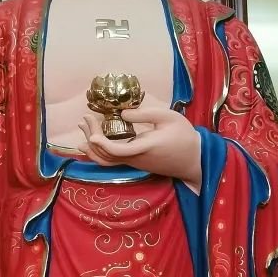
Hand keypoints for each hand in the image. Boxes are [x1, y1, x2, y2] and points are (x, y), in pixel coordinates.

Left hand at [78, 106, 200, 186]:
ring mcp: (134, 163)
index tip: (91, 134)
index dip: (102, 145)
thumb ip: (145, 114)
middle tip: (84, 119)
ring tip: (83, 128)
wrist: (194, 159)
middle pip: (106, 156)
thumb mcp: (168, 117)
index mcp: (144, 147)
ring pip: (106, 161)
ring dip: (92, 147)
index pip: (118, 151)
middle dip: (91, 138)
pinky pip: (112, 161)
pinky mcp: (135, 163)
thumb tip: (122, 113)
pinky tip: (92, 140)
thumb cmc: (183, 136)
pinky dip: (99, 151)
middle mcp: (135, 159)